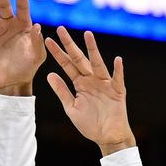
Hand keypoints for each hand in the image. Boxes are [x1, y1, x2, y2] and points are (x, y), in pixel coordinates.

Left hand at [44, 27, 135, 154]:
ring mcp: (105, 84)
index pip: (67, 65)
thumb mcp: (71, 107)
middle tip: (60, 29)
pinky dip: (118, 70)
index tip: (47, 40)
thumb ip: (61, 91)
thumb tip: (49, 74)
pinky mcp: (117, 92)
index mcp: (80, 83)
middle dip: (70, 44)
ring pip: (97, 63)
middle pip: (79, 59)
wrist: (107, 137)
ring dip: (93, 49)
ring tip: (87, 34)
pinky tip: (117, 59)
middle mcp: (91, 80)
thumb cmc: (90, 123)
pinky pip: (118, 79)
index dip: (57, 53)